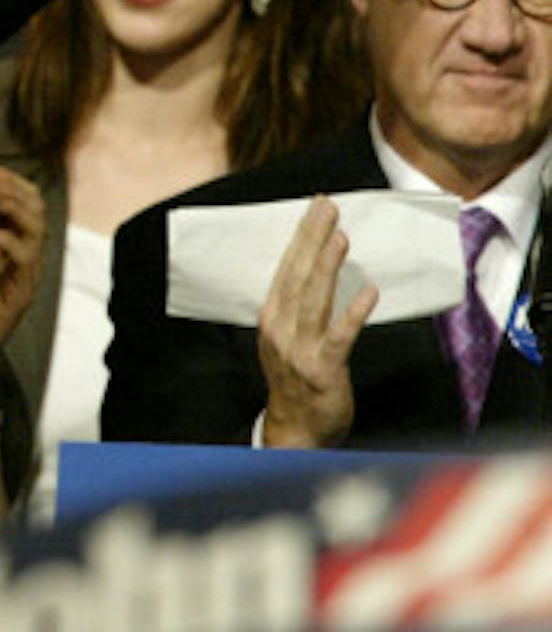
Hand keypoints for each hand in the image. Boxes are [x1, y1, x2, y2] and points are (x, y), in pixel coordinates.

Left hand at [0, 166, 43, 371]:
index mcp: (18, 242)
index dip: (9, 181)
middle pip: (36, 208)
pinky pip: (24, 258)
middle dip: (8, 186)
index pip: (28, 202)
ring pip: (36, 228)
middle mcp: (29, 254)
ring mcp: (28, 273)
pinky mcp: (22, 292)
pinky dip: (4, 239)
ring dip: (9, 204)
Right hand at [257, 196, 376, 448]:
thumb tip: (318, 268)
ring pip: (313, 300)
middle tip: (327, 208)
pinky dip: (353, 313)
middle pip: (297, 277)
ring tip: (341, 237)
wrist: (296, 431)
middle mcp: (280, 330)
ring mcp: (299, 350)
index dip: (301, 238)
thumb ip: (298, 308)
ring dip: (328, 266)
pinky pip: (340, 337)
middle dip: (312, 239)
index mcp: (270, 319)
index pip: (285, 269)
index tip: (314, 209)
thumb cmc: (296, 381)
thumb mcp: (286, 340)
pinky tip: (369, 292)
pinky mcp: (324, 370)